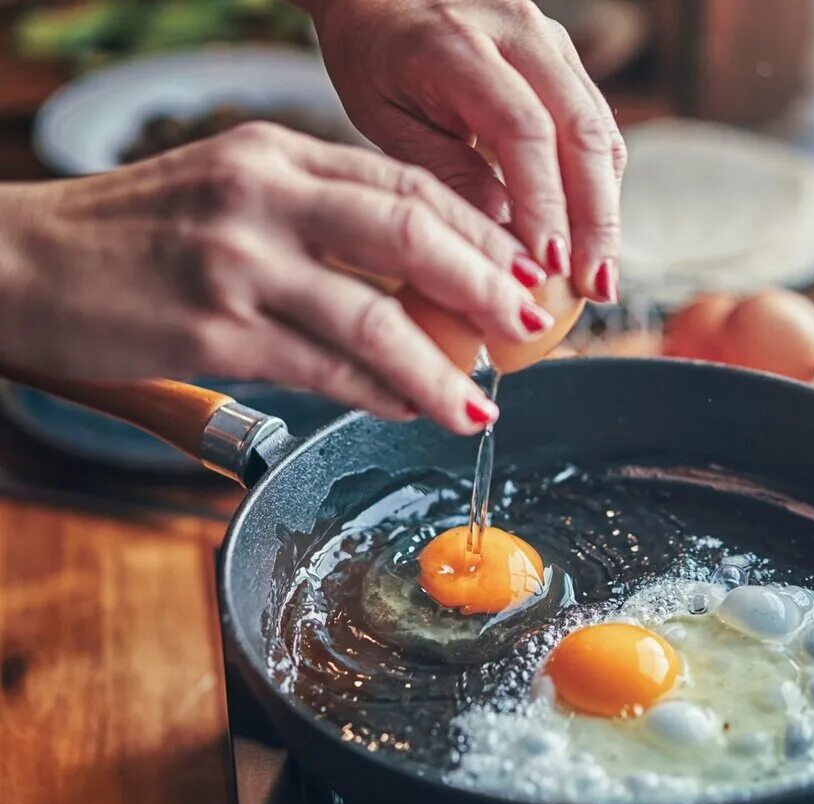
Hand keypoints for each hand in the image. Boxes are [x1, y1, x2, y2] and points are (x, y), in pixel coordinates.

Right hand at [0, 123, 555, 433]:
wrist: (15, 263)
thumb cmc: (132, 235)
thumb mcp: (229, 193)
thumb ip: (316, 218)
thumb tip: (412, 279)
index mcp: (275, 154)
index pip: (405, 184)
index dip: (479, 231)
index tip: (521, 269)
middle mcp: (263, 196)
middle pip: (410, 232)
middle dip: (487, 284)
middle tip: (530, 325)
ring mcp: (239, 263)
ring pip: (376, 315)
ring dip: (442, 368)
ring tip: (481, 403)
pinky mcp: (216, 331)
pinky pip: (325, 369)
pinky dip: (378, 393)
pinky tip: (409, 408)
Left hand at [306, 0, 626, 303]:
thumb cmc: (373, 58)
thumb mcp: (386, 119)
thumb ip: (445, 172)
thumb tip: (505, 240)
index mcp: (457, 44)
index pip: (524, 129)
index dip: (545, 203)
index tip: (549, 267)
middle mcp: (518, 31)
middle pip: (581, 132)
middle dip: (595, 220)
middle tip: (595, 286)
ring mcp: (551, 41)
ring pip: (600, 132)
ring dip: (606, 211)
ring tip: (600, 275)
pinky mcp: (565, 60)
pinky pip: (596, 128)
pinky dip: (598, 187)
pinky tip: (590, 238)